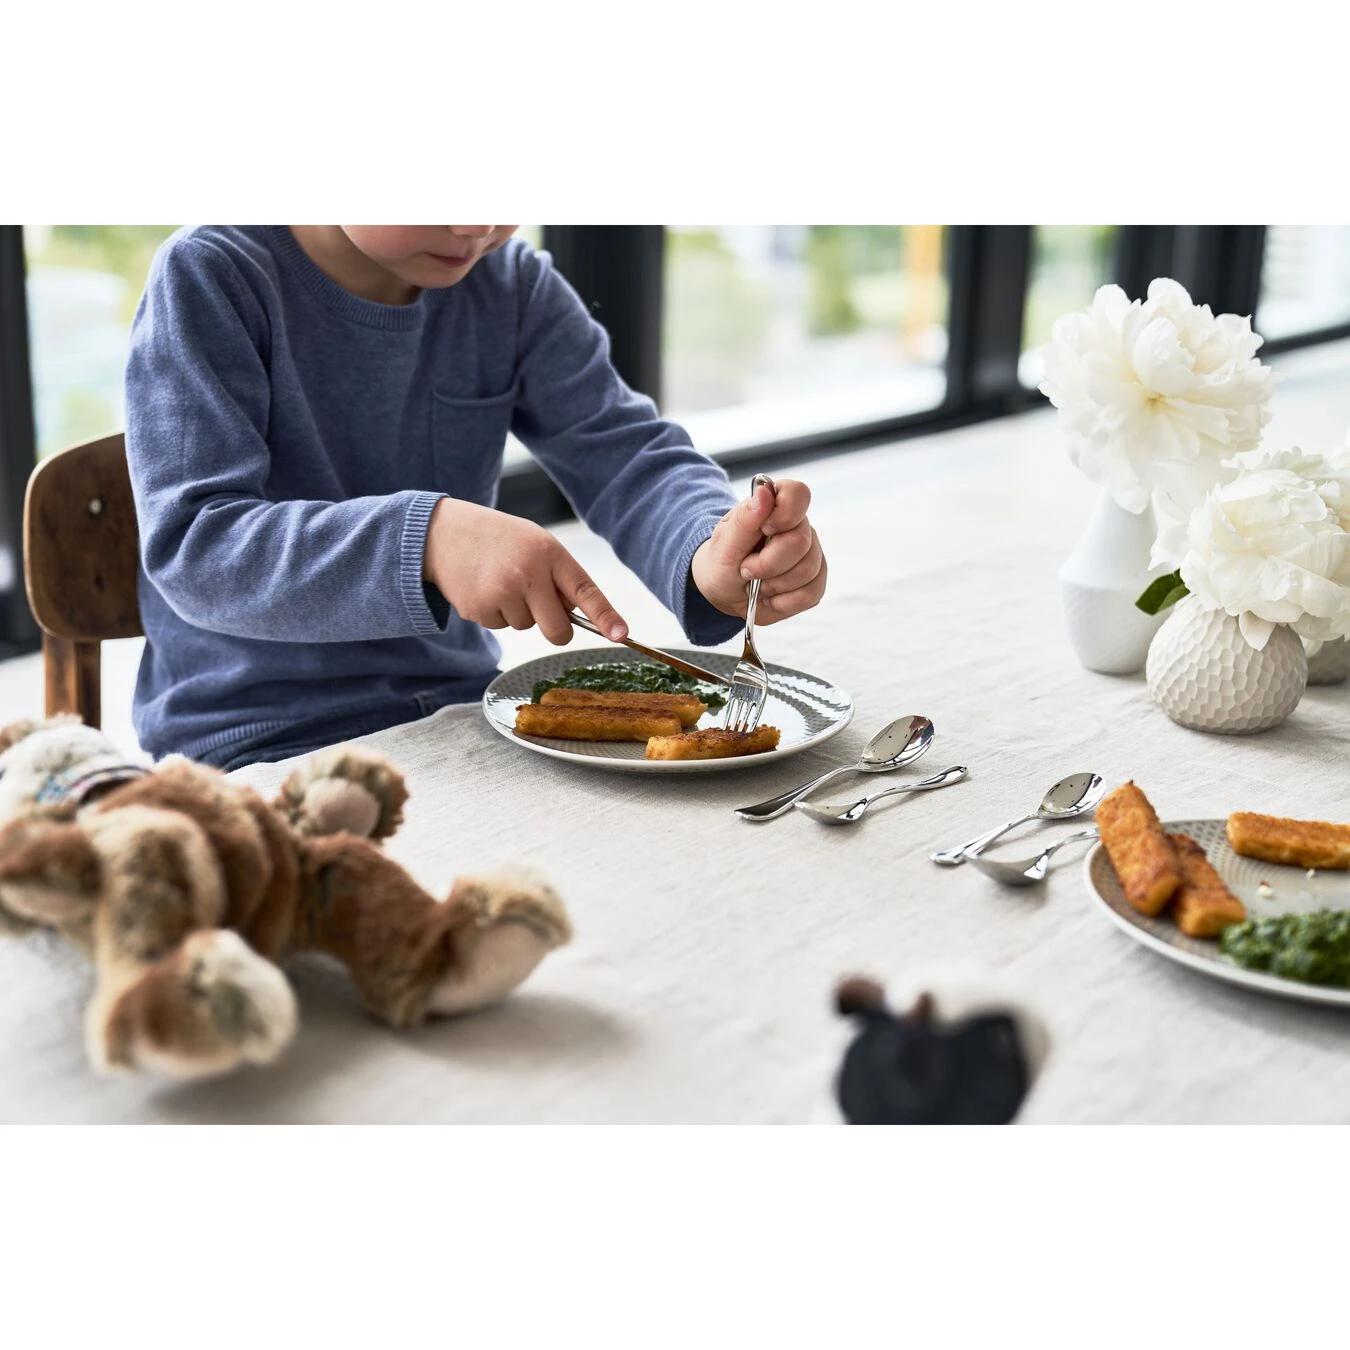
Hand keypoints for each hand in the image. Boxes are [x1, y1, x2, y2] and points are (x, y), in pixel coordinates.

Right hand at [424, 499, 626, 643]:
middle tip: (539, 605)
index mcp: (549, 554)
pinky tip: (484, 588)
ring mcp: (502, 593)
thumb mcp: (536, 543)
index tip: (622, 634)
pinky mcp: (479, 609)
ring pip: (527, 627)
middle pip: (558, 630)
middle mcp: (528, 574)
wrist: (444, 533)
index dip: (606, 616)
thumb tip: (578, 617)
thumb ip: (560, 577)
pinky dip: (495, 613)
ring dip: (518, 612)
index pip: (585, 591)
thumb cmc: (500, 539)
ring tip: (500, 580)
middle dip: (556, 629)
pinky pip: (501, 627)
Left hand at [690, 478, 826, 624]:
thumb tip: (764, 492)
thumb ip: (746, 518)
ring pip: (808, 570)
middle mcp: (799, 526)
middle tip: (747, 569)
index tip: (764, 530)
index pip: (798, 493)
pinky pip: (811, 593)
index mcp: (776, 505)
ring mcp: (811, 553)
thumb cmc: (723, 560)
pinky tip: (770, 596)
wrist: (724, 590)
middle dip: (768, 563)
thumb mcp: (725, 542)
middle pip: (801, 541)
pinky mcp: (816, 581)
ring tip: (757, 583)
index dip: (784, 514)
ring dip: (774, 584)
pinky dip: (784, 601)